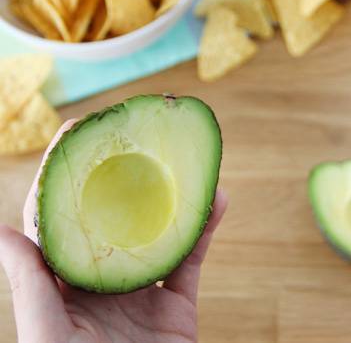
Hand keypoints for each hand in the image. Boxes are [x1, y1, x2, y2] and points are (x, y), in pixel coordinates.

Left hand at [0, 120, 227, 342]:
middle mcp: (101, 279)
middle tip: (136, 133)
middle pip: (114, 214)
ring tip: (185, 161)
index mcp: (62, 282)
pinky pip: (192, 258)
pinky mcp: (176, 305)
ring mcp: (141, 291)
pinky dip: (205, 229)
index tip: (80, 130)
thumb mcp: (46, 332)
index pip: (61, 216)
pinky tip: (217, 201)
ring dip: (174, 195)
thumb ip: (29, 282)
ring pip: (158, 230)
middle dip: (125, 173)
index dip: (68, 172)